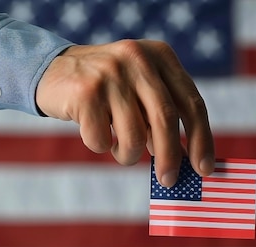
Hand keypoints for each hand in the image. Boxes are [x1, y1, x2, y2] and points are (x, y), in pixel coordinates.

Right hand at [36, 40, 214, 186]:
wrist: (51, 70)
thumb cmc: (108, 90)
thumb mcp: (141, 90)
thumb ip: (164, 116)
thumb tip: (187, 161)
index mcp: (161, 56)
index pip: (192, 103)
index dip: (201, 139)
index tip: (204, 169)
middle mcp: (138, 59)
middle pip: (166, 120)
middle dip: (170, 157)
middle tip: (169, 181)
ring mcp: (110, 73)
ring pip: (134, 136)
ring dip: (128, 155)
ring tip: (119, 148)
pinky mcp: (85, 92)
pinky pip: (102, 140)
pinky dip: (100, 146)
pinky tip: (93, 131)